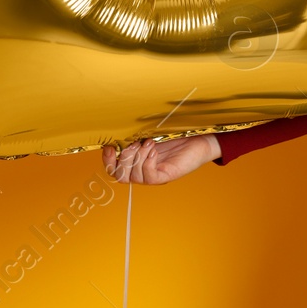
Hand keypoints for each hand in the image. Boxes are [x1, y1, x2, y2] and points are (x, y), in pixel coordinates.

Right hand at [103, 134, 220, 184]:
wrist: (199, 138)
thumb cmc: (175, 134)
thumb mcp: (149, 132)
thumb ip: (133, 135)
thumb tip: (114, 131)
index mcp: (135, 162)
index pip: (113, 170)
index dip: (107, 160)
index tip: (110, 147)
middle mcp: (142, 171)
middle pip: (119, 175)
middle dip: (124, 157)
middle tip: (137, 143)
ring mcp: (154, 175)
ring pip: (133, 176)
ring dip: (138, 157)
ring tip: (149, 143)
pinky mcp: (165, 176)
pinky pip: (149, 176)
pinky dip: (148, 162)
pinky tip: (154, 150)